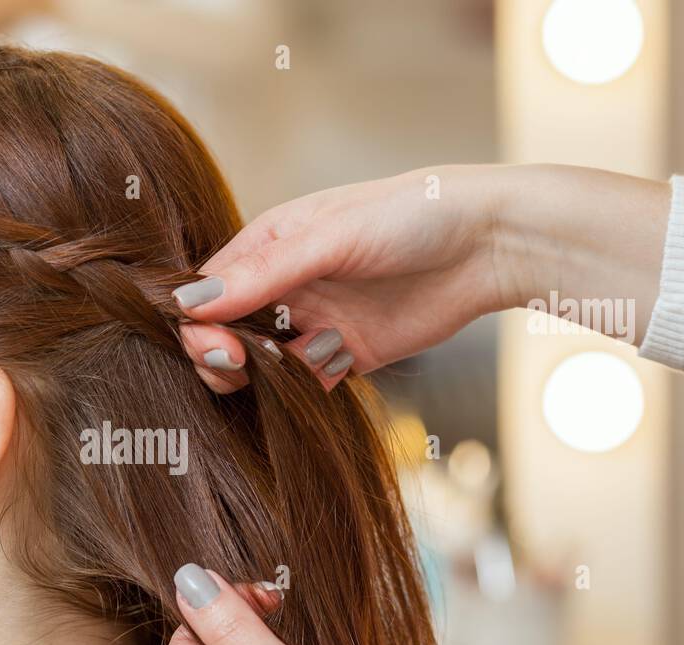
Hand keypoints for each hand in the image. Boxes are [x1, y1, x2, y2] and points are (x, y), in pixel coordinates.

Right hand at [174, 163, 668, 393]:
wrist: (488, 245)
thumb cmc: (413, 215)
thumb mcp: (331, 236)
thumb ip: (264, 274)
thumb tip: (194, 304)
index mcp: (268, 244)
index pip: (208, 291)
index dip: (199, 322)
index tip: (216, 344)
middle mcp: (283, 285)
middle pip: (223, 333)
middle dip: (220, 354)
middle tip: (238, 365)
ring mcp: (312, 322)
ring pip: (256, 364)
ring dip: (256, 376)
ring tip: (285, 366)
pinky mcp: (342, 356)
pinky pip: (300, 384)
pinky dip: (296, 390)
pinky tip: (321, 372)